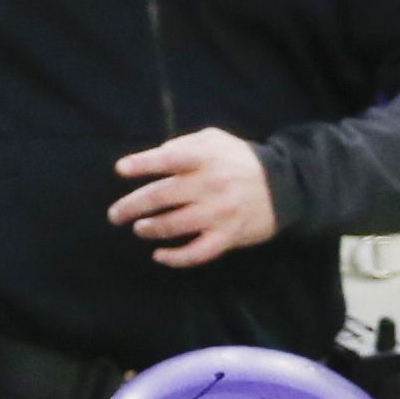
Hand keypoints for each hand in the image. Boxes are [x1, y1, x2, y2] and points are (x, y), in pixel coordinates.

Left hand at [110, 129, 276, 266]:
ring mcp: (218, 214)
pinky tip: (160, 255)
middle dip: (132, 206)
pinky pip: (196, 253)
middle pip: (161, 197)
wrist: (284, 187)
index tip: (121, 170)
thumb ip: (184, 144)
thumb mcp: (216, 140)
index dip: (142, 164)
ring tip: (139, 228)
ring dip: (150, 229)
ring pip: (173, 226)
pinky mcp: (227, 237)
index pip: (167, 159)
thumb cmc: (241, 161)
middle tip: (115, 214)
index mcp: (205, 158)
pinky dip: (174, 258)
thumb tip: (155, 155)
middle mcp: (210, 185)